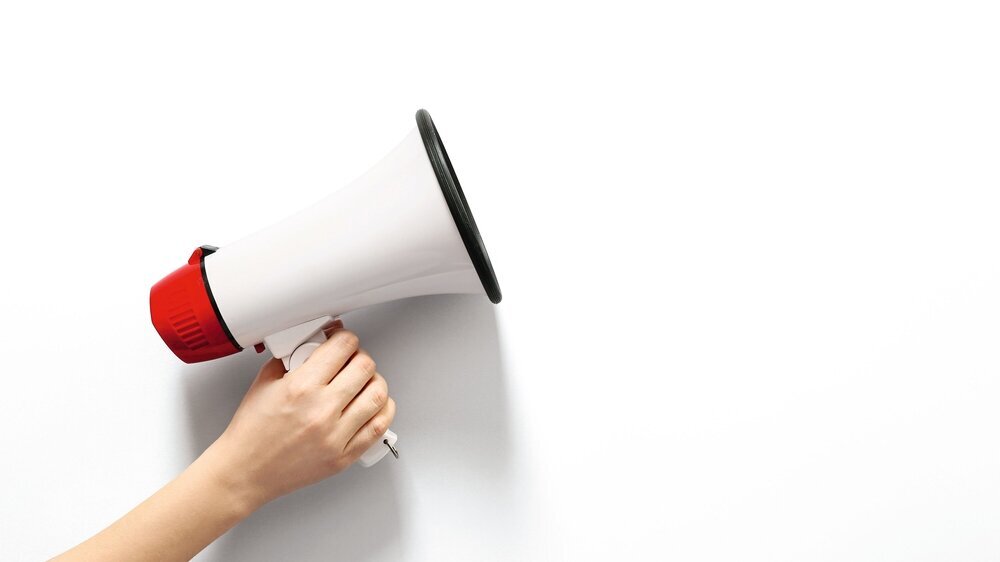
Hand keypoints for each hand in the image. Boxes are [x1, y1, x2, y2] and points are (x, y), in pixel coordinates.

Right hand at [204, 321, 395, 509]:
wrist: (245, 471)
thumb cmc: (252, 432)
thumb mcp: (264, 383)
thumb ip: (291, 359)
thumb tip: (314, 343)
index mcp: (301, 387)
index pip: (343, 347)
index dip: (346, 338)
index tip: (344, 341)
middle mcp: (321, 410)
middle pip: (365, 367)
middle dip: (360, 357)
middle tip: (352, 361)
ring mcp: (335, 435)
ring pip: (377, 395)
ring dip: (375, 382)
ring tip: (365, 382)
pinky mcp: (343, 456)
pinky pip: (379, 428)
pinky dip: (383, 411)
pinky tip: (374, 405)